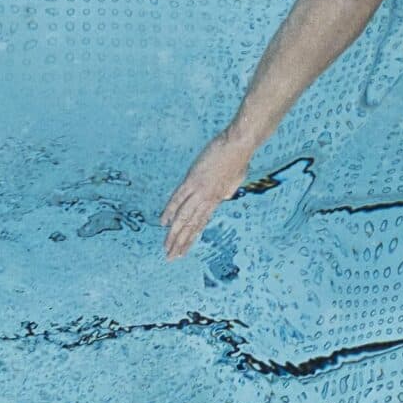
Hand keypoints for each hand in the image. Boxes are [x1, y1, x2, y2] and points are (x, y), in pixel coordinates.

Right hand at [159, 132, 252, 260]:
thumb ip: (228, 189)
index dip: (191, 237)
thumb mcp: (236, 179)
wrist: (240, 145)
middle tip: (170, 258)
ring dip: (174, 234)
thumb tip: (224, 197)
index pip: (201, 222)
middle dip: (180, 243)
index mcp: (217, 199)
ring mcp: (200, 190)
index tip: (183, 249)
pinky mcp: (193, 180)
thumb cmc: (240, 158)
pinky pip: (178, 198)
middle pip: (191, 225)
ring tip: (166, 248)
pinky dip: (170, 210)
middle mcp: (208, 199)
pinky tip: (163, 222)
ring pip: (184, 217)